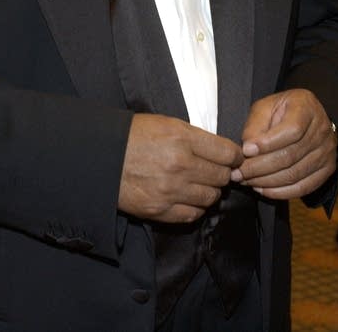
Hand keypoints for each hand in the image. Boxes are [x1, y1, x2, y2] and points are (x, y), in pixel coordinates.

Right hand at [118, 113, 243, 223]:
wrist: (102, 157)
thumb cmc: (133, 136)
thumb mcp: (165, 123)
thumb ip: (194, 136)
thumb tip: (220, 150)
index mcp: (181, 139)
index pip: (226, 153)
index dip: (235, 156)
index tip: (234, 158)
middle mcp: (180, 165)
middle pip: (222, 176)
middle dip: (223, 173)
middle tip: (216, 170)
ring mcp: (171, 191)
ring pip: (211, 197)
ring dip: (210, 190)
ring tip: (200, 183)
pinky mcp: (160, 211)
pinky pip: (193, 214)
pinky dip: (195, 207)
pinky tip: (188, 196)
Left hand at [231, 89, 337, 199]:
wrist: (306, 117)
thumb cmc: (282, 111)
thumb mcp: (265, 107)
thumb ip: (255, 125)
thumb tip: (247, 150)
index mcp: (306, 108)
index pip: (291, 130)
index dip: (267, 143)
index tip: (245, 150)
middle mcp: (322, 130)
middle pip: (290, 156)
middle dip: (259, 167)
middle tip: (237, 173)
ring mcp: (327, 152)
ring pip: (294, 174)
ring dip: (266, 182)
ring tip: (246, 181)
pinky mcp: (327, 169)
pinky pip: (303, 187)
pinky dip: (280, 192)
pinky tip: (262, 189)